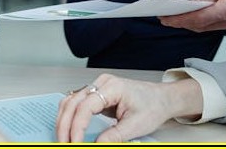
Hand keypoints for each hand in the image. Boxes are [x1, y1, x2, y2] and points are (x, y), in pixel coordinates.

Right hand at [55, 73, 201, 141]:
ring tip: (63, 139)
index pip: (85, 106)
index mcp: (112, 87)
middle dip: (65, 126)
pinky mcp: (96, 95)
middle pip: (72, 103)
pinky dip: (68, 117)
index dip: (77, 127)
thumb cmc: (152, 106)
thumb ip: (114, 137)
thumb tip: (95, 145)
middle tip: (64, 144)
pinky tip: (67, 129)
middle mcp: (101, 83)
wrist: (162, 99)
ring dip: (63, 121)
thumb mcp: (136, 126)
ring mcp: (97, 87)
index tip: (75, 144)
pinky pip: (75, 104)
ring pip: (70, 102)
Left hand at [159, 0, 225, 31]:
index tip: (166, 19)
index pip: (199, 19)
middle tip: (166, 18)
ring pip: (209, 27)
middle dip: (183, 23)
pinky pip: (217, 24)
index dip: (180, 20)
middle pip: (202, 26)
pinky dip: (203, 21)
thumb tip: (192, 5)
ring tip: (176, 17)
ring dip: (192, 23)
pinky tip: (193, 15)